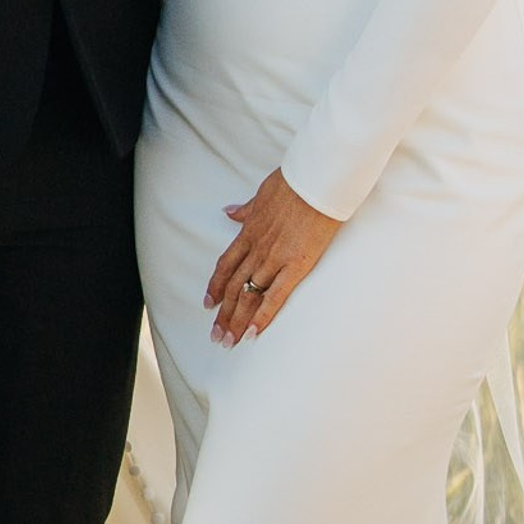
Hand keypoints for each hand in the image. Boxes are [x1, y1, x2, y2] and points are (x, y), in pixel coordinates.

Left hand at [205, 167, 341, 344]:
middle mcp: (257, 248)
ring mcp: (274, 258)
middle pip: (233, 287)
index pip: (226, 265)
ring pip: (248, 296)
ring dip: (236, 321)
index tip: (208, 303)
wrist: (316, 180)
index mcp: (250, 231)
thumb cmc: (294, 183)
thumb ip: (246, 208)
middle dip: (223, 314)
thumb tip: (229, 212)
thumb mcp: (262, 193)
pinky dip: (262, 317)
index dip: (215, 286)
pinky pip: (275, 296)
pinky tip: (252, 334)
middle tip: (215, 336)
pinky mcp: (295, 265)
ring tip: (228, 342)